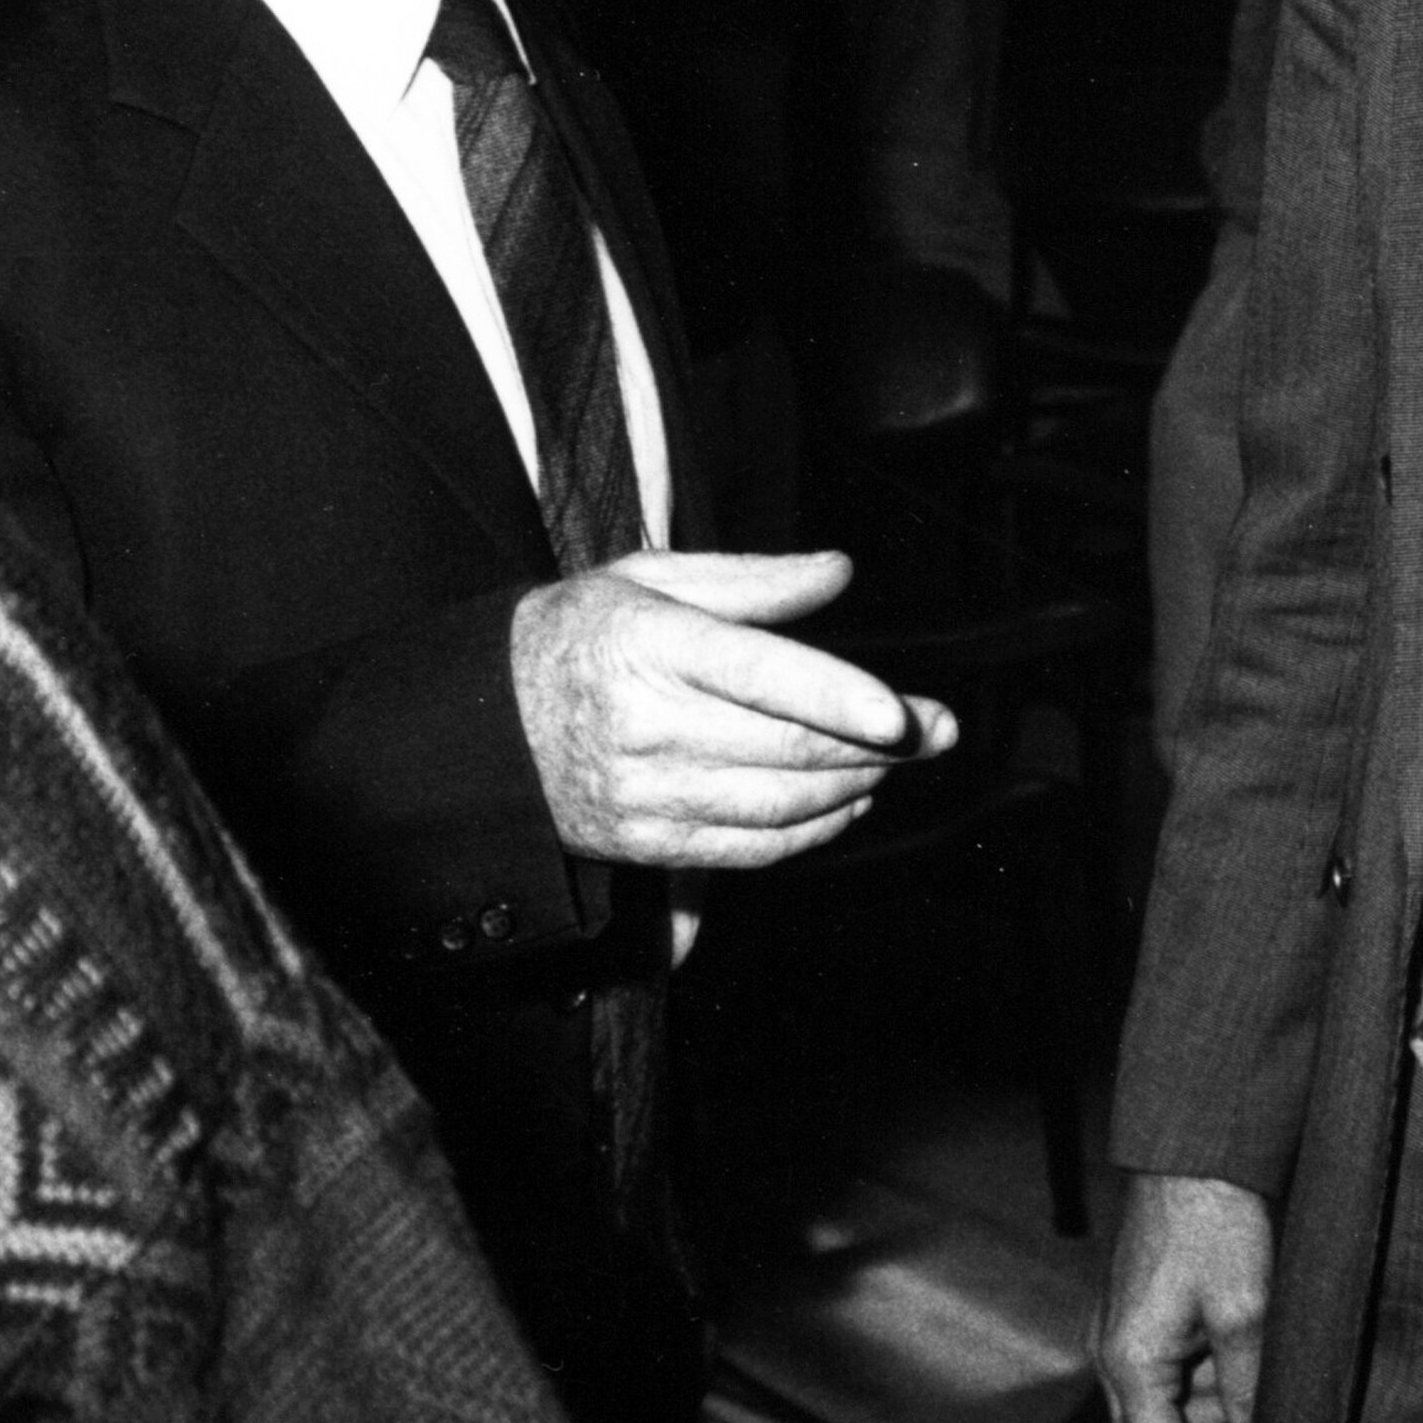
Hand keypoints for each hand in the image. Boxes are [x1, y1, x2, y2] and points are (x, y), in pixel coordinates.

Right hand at [507, 549, 957, 868]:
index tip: (902, 713)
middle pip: (786, 746)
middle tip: (938, 731)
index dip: (839, 696)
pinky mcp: (643, 843)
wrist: (485, 723)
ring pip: (776, 804)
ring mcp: (643, 793)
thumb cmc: (580, 633)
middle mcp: (646, 723)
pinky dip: (810, 834)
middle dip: (876, 745)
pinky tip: (846, 804)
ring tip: (894, 761)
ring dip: (852, 787)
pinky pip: (746, 850)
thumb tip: (837, 572)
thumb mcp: (652, 579)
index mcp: (650, 644)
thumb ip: (752, 581)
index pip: (761, 674)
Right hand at [1092, 1171, 1273, 1422]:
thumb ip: (1247, 1391)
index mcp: (1129, 1362)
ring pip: (1168, 1404)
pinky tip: (1250, 1346)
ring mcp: (1122, 1331)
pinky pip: (1170, 1367)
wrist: (1192, 1148)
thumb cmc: (1214, 1220)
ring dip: (1216, 1403)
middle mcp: (1113, 1354)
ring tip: (1268, 1374)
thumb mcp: (1244, 1311)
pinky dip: (1209, 1371)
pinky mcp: (1139, 1311)